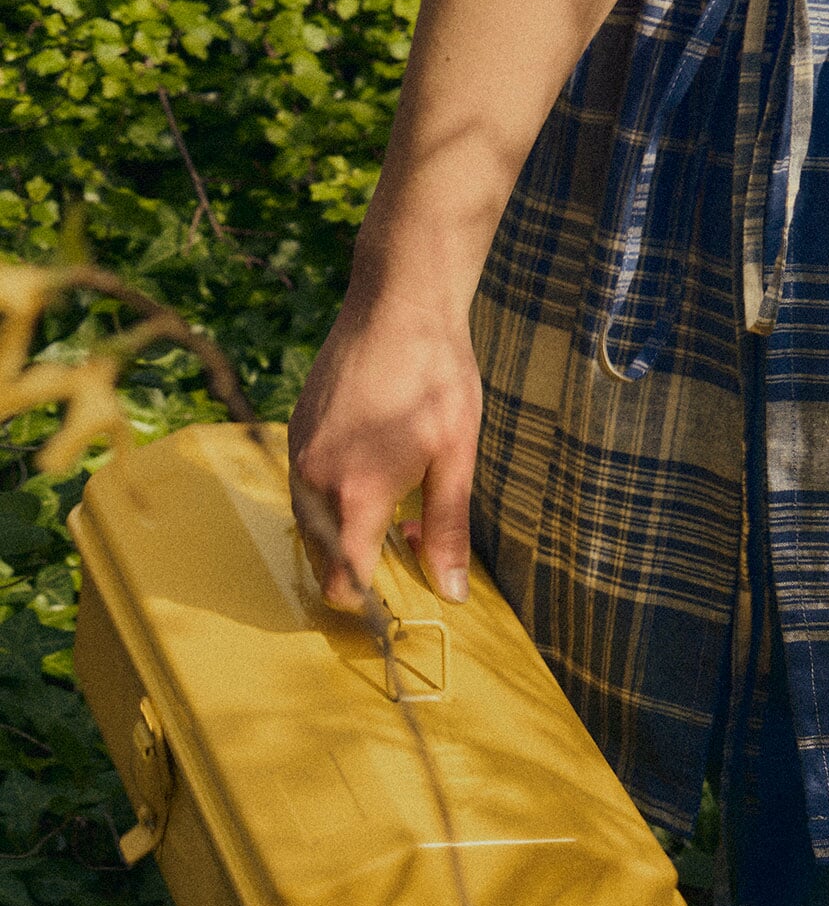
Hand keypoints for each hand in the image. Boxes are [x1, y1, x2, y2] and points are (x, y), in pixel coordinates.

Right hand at [287, 284, 482, 611]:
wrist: (399, 304)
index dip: (368, 601)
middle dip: (363, 561)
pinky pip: (307, 485)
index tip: (397, 594)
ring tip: (400, 494)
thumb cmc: (436, 377)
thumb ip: (447, 529)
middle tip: (414, 530)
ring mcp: (298, 450)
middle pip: (324, 557)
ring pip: (313, 521)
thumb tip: (449, 591)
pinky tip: (375, 464)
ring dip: (349, 526)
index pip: (342, 581)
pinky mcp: (294, 428)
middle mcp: (314, 477)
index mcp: (356, 493)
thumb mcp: (457, 456)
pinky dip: (334, 494)